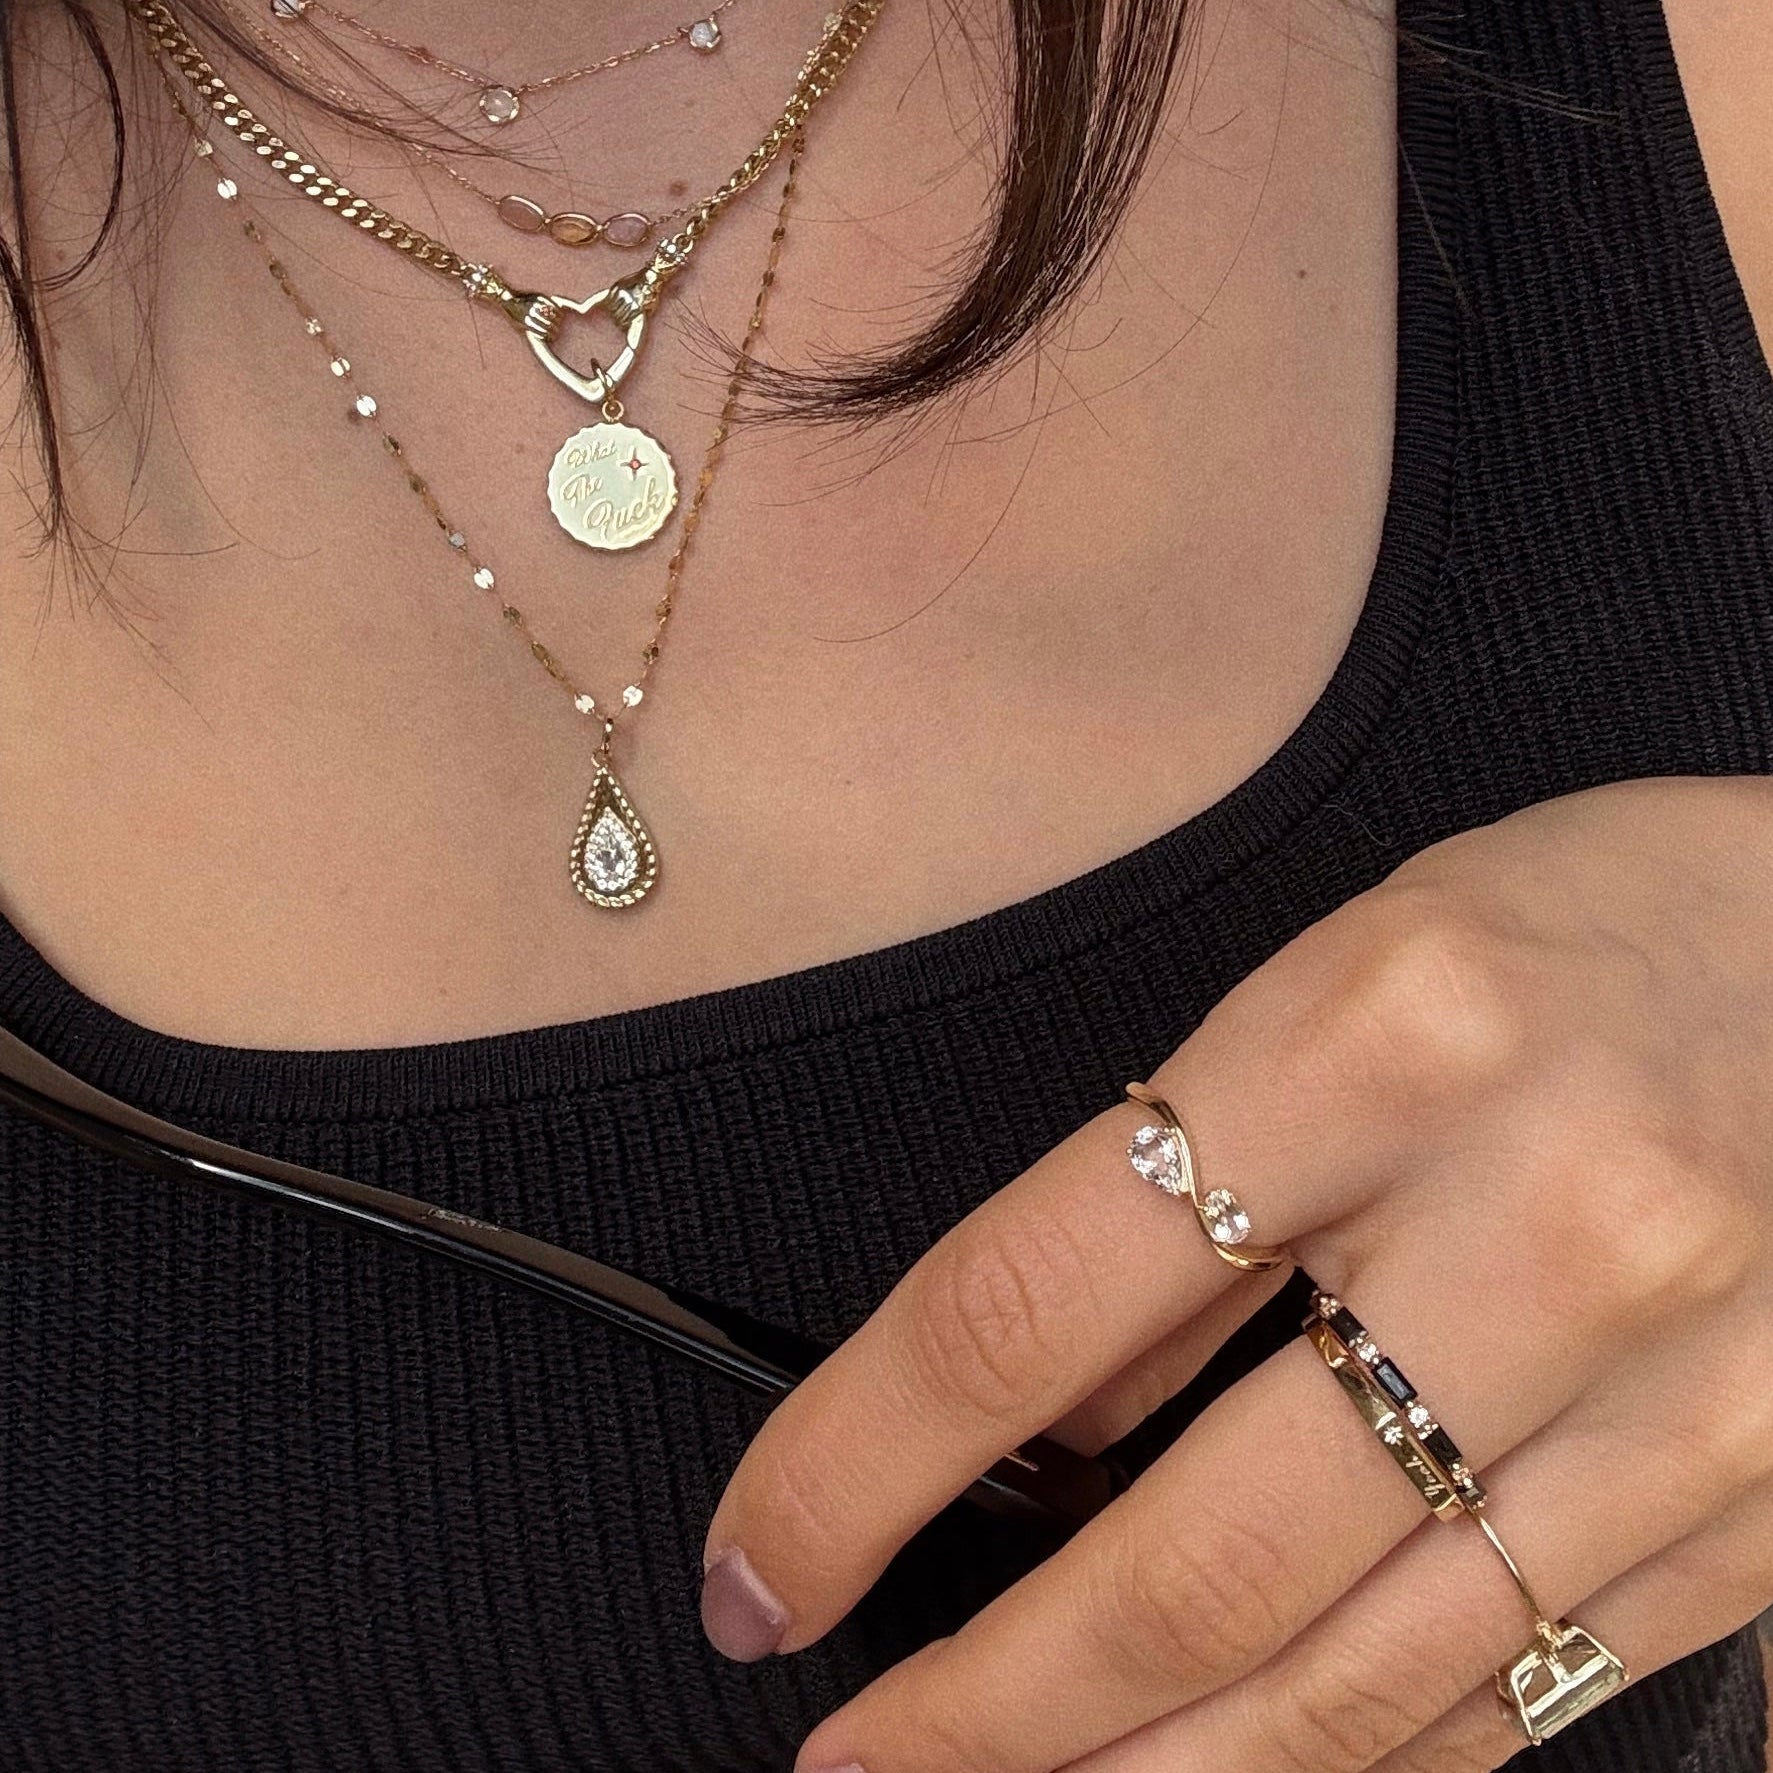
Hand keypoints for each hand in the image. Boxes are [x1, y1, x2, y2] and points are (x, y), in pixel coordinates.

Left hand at [700, 774, 1772, 1772]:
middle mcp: (1543, 1225)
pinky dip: (1345, 1763)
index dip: (857, 1461)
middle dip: (985, 1706)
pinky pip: (1514, 1693)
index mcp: (1384, 1039)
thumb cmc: (1580, 930)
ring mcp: (1681, 1395)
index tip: (761, 1556)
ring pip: (1357, 1682)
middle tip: (854, 1759)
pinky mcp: (1761, 1508)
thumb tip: (1037, 1424)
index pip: (1032, 1301)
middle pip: (1192, 1555)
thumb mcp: (1343, 974)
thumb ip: (1190, 1199)